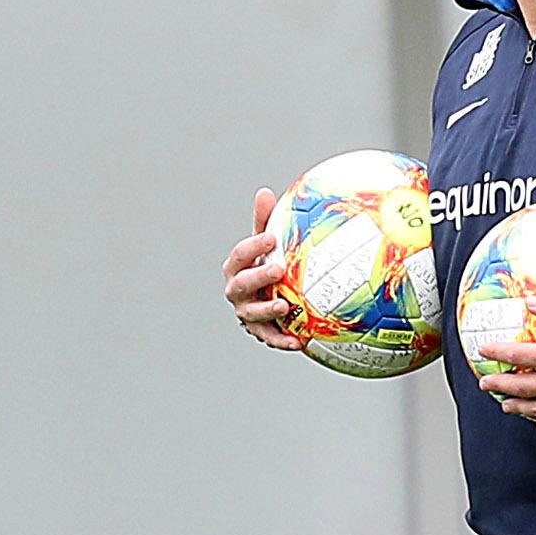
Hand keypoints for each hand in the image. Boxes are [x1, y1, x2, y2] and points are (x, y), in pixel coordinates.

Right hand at [224, 186, 300, 351]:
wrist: (270, 297)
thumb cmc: (268, 264)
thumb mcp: (266, 245)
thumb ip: (264, 222)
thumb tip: (264, 192)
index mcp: (237, 267)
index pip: (240, 255)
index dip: (253, 247)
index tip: (272, 238)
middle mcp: (237, 291)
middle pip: (241, 285)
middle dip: (257, 277)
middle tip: (278, 270)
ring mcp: (247, 313)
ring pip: (251, 314)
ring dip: (266, 310)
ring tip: (284, 305)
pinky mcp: (260, 332)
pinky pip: (269, 338)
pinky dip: (281, 340)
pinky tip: (298, 342)